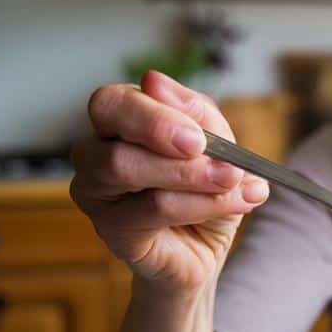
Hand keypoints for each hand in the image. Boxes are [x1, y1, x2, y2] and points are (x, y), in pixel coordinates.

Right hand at [70, 71, 268, 291]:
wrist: (205, 250)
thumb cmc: (205, 190)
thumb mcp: (218, 143)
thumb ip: (197, 113)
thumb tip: (154, 81)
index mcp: (120, 123)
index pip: (112, 100)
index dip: (151, 111)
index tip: (195, 132)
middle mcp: (95, 153)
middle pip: (106, 122)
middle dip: (159, 128)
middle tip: (204, 149)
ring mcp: (95, 192)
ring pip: (124, 166)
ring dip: (188, 173)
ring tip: (233, 180)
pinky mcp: (111, 229)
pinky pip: (152, 209)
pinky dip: (202, 204)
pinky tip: (236, 203)